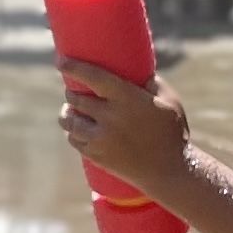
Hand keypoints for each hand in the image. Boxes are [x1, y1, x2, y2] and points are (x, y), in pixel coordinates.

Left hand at [56, 55, 190, 194]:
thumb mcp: (169, 101)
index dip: (73, 67)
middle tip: (74, 89)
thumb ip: (151, 82)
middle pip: (76, 98)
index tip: (60, 61)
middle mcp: (110, 117)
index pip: (93, 77)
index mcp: (127, 99)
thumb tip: (135, 68)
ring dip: (68, 112)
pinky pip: (73, 139)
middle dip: (72, 92)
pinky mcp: (95, 155)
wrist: (169, 171)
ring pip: (69, 120)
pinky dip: (73, 132)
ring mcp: (100, 138)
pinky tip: (77, 128)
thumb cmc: (171, 132)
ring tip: (70, 109)